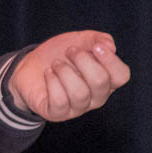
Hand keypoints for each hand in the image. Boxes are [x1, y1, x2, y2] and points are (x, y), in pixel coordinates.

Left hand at [7, 30, 130, 121]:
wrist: (29, 66)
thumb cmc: (60, 54)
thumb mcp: (79, 40)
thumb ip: (98, 39)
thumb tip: (110, 46)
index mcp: (107, 79)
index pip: (121, 76)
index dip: (111, 60)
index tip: (95, 47)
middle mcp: (96, 97)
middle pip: (100, 82)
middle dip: (83, 60)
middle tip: (70, 51)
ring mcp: (77, 107)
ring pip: (79, 93)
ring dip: (65, 72)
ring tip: (56, 63)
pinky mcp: (57, 113)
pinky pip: (59, 101)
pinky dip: (52, 82)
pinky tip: (48, 73)